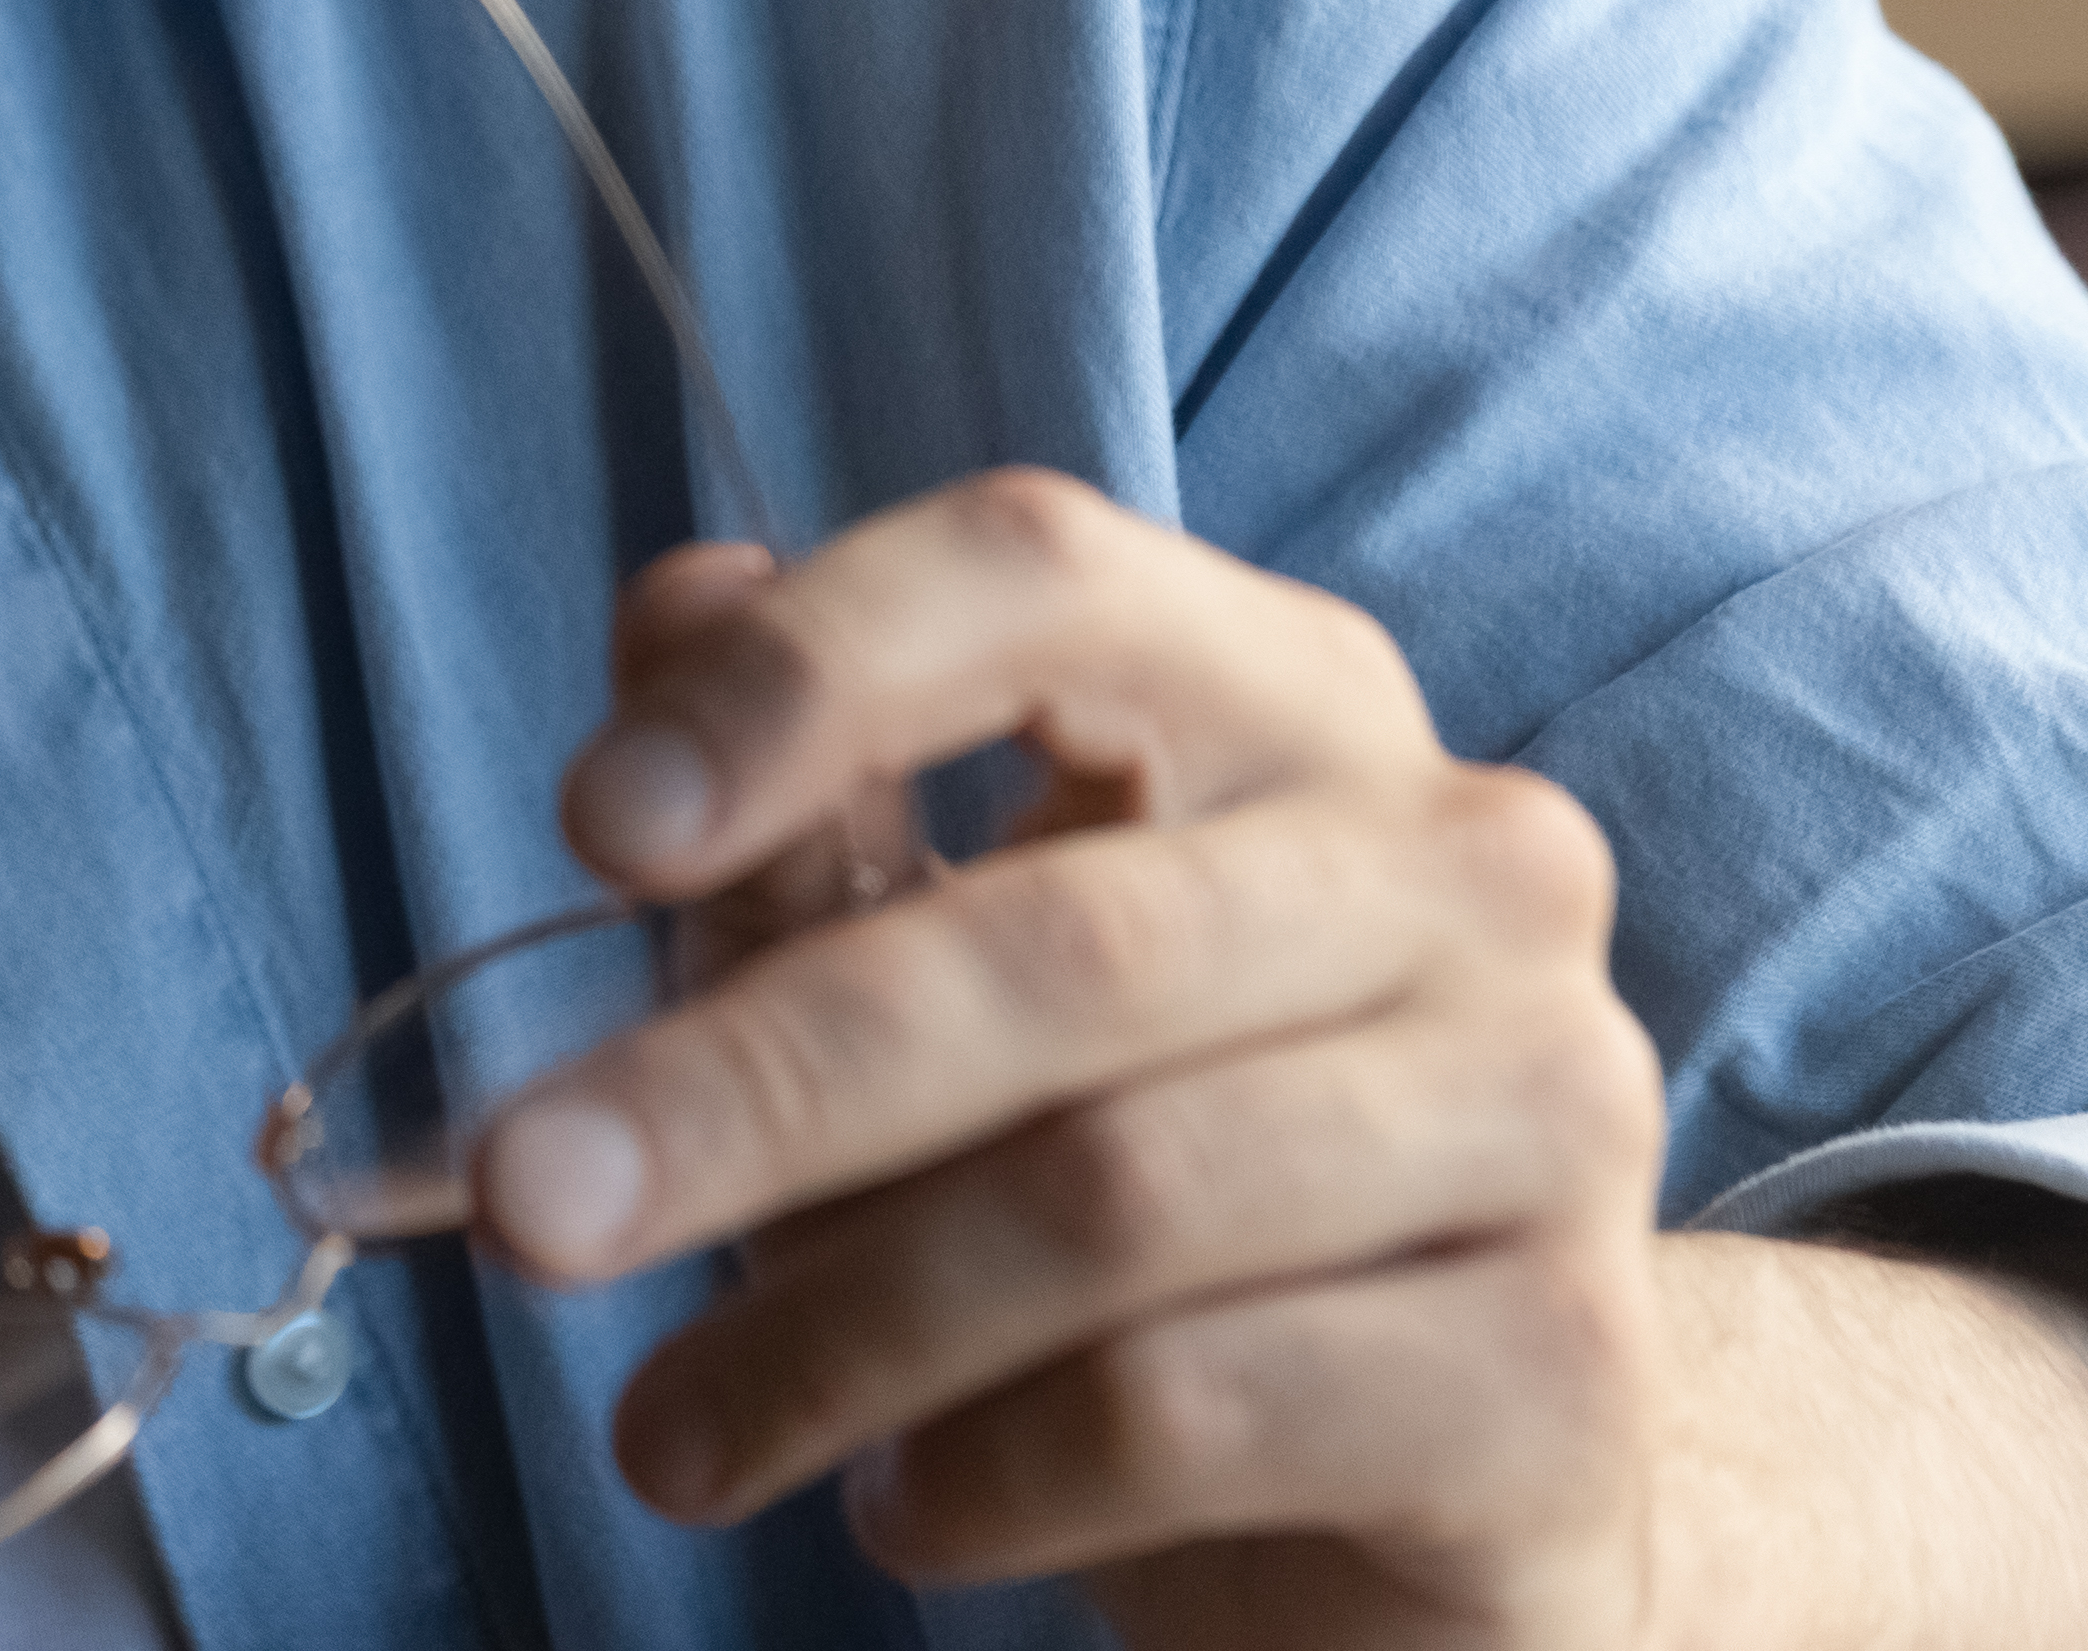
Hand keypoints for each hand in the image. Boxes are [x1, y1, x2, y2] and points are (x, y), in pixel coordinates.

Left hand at [469, 471, 1671, 1647]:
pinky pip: (1188, 1409)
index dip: (808, 678)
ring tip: (670, 1433)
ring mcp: (1547, 1112)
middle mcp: (1464, 866)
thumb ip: (814, 801)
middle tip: (528, 1205)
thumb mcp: (933, 973)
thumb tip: (674, 606)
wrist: (1434, 1490)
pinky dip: (985, 1475)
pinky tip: (899, 1510)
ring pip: (1110, 1199)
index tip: (593, 829)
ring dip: (829, 1332)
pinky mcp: (1560, 1377)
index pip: (1044, 577)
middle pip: (1054, 939)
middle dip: (747, 1085)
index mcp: (1296, 700)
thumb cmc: (1140, 1182)